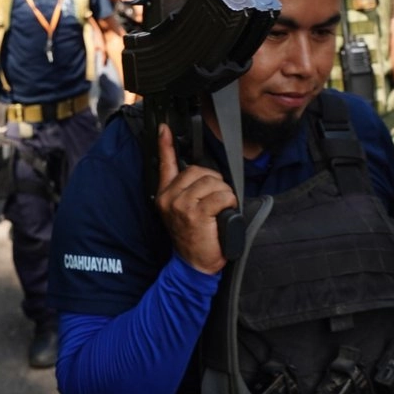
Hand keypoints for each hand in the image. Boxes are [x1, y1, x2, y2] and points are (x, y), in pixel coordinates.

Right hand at [154, 124, 236, 274]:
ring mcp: (181, 205)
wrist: (195, 265)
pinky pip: (221, 196)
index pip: (165, 164)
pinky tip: (223, 214)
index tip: (164, 129)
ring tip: (219, 211)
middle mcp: (169, 198)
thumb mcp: (184, 212)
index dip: (166, 144)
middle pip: (200, 171)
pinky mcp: (195, 214)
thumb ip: (187, 191)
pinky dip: (229, 203)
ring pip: (213, 183)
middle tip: (216, 202)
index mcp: (165, 194)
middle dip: (215, 183)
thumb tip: (203, 174)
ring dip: (224, 195)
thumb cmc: (195, 237)